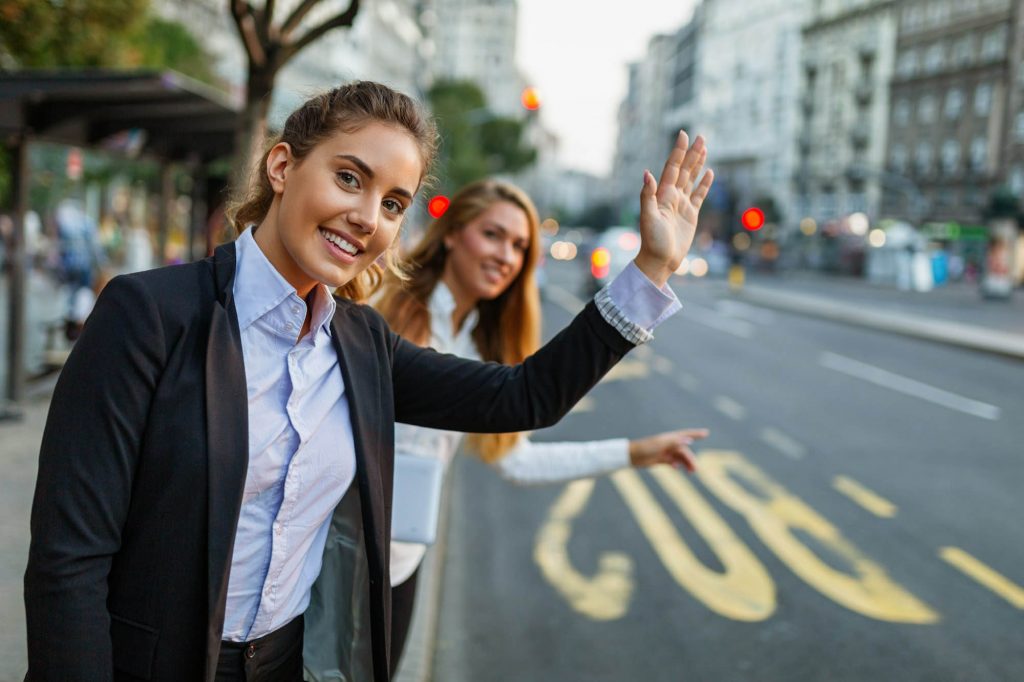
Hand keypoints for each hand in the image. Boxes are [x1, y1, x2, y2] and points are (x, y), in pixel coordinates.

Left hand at [628, 428, 708, 472]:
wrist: (631, 456)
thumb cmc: (645, 447)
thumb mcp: (661, 444)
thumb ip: (675, 442)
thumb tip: (689, 440)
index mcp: (669, 438)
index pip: (686, 434)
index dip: (696, 434)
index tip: (706, 433)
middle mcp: (668, 444)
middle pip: (684, 450)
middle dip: (691, 459)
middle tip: (695, 470)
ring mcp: (664, 451)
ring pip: (679, 457)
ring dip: (685, 463)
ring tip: (691, 472)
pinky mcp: (660, 459)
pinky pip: (672, 462)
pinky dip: (676, 465)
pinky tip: (677, 468)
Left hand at [634, 131, 713, 286]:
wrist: (660, 260)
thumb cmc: (651, 241)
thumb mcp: (648, 218)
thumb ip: (647, 195)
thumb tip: (647, 173)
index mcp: (662, 194)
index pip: (672, 168)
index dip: (678, 152)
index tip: (683, 135)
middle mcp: (672, 196)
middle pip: (684, 170)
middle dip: (691, 153)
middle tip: (701, 136)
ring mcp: (681, 205)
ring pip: (691, 179)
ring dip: (697, 164)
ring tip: (704, 148)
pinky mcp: (690, 215)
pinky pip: (699, 195)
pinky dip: (704, 184)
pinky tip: (709, 173)